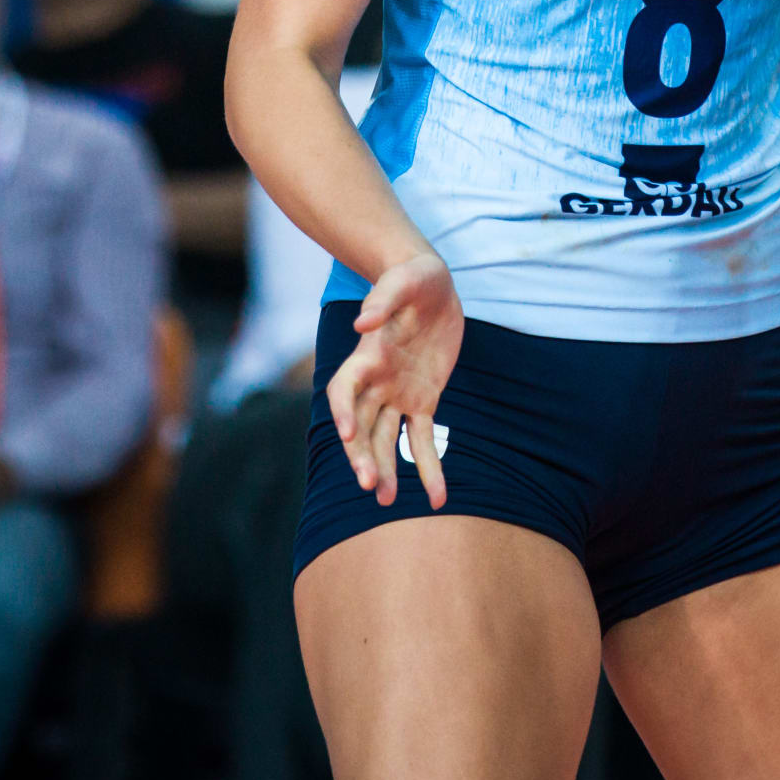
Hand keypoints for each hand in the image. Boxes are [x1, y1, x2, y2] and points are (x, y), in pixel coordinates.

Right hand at [326, 250, 459, 508]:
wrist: (432, 285)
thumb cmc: (414, 278)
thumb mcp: (403, 280)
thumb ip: (383, 300)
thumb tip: (363, 322)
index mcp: (367, 356)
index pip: (344, 389)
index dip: (341, 411)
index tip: (345, 434)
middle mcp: (376, 381)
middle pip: (360, 424)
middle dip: (361, 454)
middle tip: (368, 483)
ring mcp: (397, 395)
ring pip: (384, 439)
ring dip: (384, 469)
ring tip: (386, 501)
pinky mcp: (423, 402)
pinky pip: (422, 440)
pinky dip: (429, 468)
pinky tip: (437, 496)